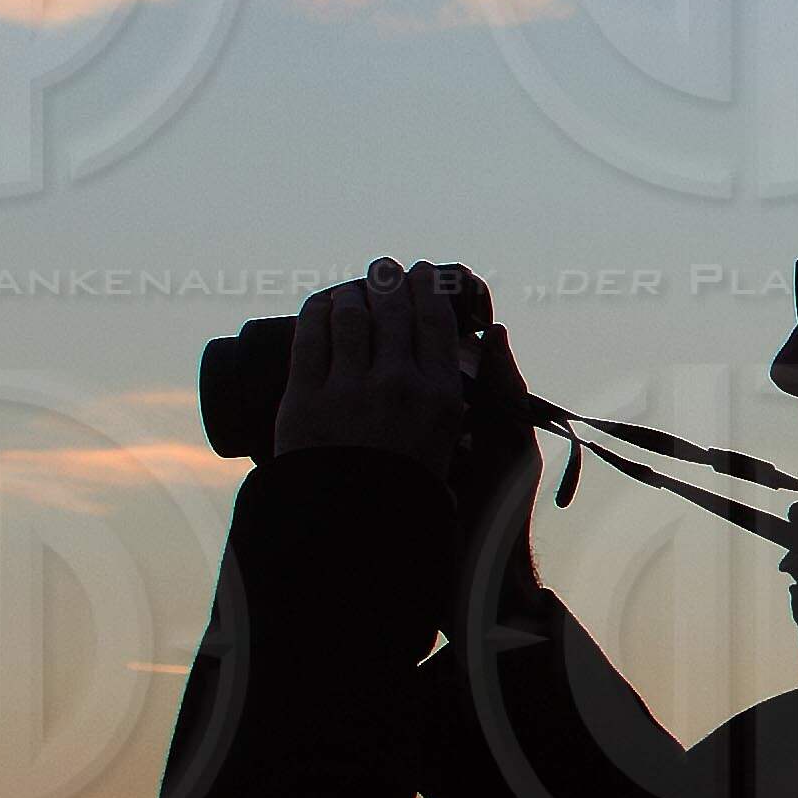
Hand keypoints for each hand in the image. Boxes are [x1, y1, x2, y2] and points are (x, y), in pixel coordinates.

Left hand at [275, 259, 475, 470]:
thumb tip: (491, 337)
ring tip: (353, 287)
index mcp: (439, 397)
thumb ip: (473, 390)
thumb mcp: (459, 442)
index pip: (435, 322)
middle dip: (390, 281)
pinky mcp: (306, 399)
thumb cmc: (411, 490)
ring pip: (351, 317)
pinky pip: (310, 339)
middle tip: (386, 269)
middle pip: (393, 312)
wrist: (353, 529)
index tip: (425, 272)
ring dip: (353, 293)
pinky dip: (316, 313)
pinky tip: (321, 304)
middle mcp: (398, 386)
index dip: (429, 289)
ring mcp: (349, 391)